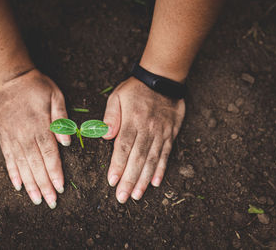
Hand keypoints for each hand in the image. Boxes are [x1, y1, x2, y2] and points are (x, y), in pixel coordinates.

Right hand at [0, 69, 69, 208]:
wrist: (10, 78)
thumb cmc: (36, 86)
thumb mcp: (55, 95)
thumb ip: (61, 118)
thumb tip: (67, 142)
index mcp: (40, 125)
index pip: (49, 154)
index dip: (55, 172)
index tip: (60, 188)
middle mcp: (25, 134)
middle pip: (36, 164)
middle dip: (44, 185)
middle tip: (51, 202)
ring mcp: (12, 137)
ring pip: (22, 165)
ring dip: (30, 184)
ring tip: (36, 200)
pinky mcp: (3, 137)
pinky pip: (8, 158)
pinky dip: (12, 173)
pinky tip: (18, 186)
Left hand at [102, 77, 184, 202]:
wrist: (163, 78)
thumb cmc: (135, 89)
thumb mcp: (117, 96)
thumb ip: (111, 116)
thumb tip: (105, 135)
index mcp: (133, 120)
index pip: (124, 146)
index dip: (118, 165)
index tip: (112, 181)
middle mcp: (148, 129)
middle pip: (138, 158)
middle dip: (129, 179)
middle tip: (122, 197)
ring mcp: (161, 133)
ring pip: (152, 159)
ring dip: (144, 179)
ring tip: (137, 195)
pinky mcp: (170, 134)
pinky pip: (166, 154)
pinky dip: (161, 169)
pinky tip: (155, 182)